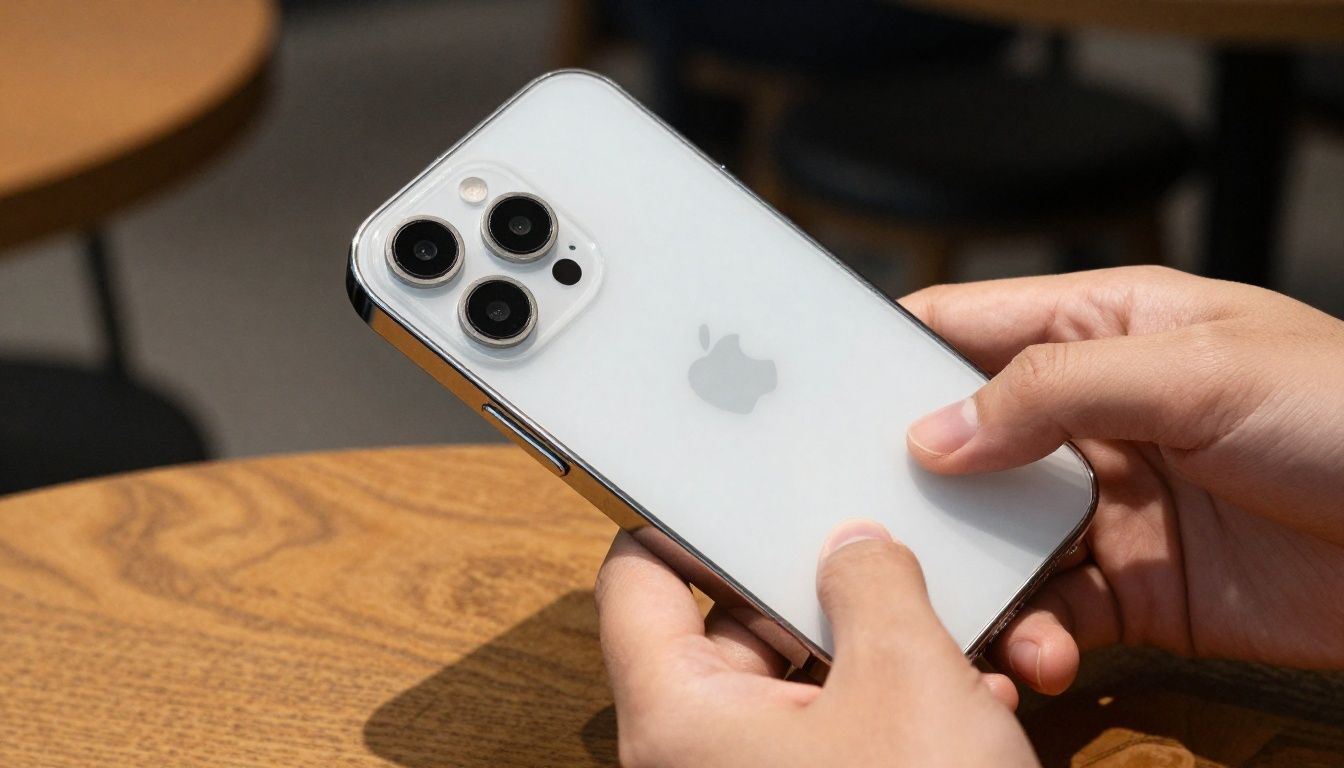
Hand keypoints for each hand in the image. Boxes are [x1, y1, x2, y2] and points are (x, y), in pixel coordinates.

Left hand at [595, 522, 1036, 767]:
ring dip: (877, 651)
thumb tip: (853, 547)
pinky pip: (835, 737)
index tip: (728, 476)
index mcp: (677, 712)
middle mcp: (699, 752)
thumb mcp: (906, 678)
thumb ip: (872, 584)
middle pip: (733, 624)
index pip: (637, 580)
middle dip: (816, 586)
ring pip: (801, 682)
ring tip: (947, 630)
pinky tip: (973, 698)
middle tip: (874, 546)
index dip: (679, 516)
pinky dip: (894, 710)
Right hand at [901, 266, 1343, 694]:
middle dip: (910, 485)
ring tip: (952, 610)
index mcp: (1100, 328)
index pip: (964, 327)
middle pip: (961, 443)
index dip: (887, 354)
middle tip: (859, 524)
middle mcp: (1090, 416)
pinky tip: (1036, 654)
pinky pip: (1050, 613)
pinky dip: (1029, 638)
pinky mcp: (1134, 591)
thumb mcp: (1195, 371)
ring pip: (994, 541)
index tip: (816, 396)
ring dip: (967, 578)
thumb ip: (1051, 390)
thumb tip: (932, 433)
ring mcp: (1107, 507)